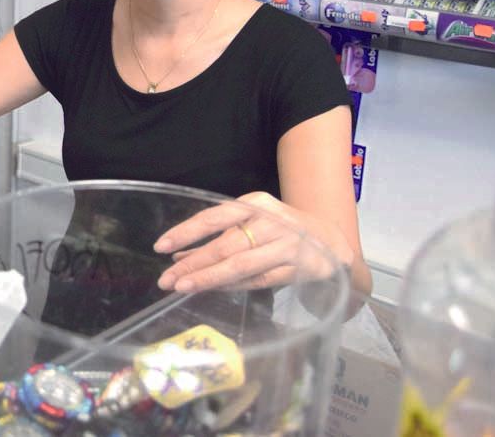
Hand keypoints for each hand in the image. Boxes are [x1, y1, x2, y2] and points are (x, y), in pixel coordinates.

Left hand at [151, 192, 351, 293]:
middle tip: (166, 279)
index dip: (186, 232)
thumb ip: (219, 237)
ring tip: (182, 287)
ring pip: (240, 265)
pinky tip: (214, 290)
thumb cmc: (281, 231)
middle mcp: (271, 222)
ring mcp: (287, 245)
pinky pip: (259, 280)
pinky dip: (233, 286)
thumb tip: (179, 255)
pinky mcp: (300, 268)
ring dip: (208, 278)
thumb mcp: (252, 224)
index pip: (214, 217)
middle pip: (224, 246)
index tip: (160, 246)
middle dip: (192, 264)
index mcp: (256, 204)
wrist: (333, 241)